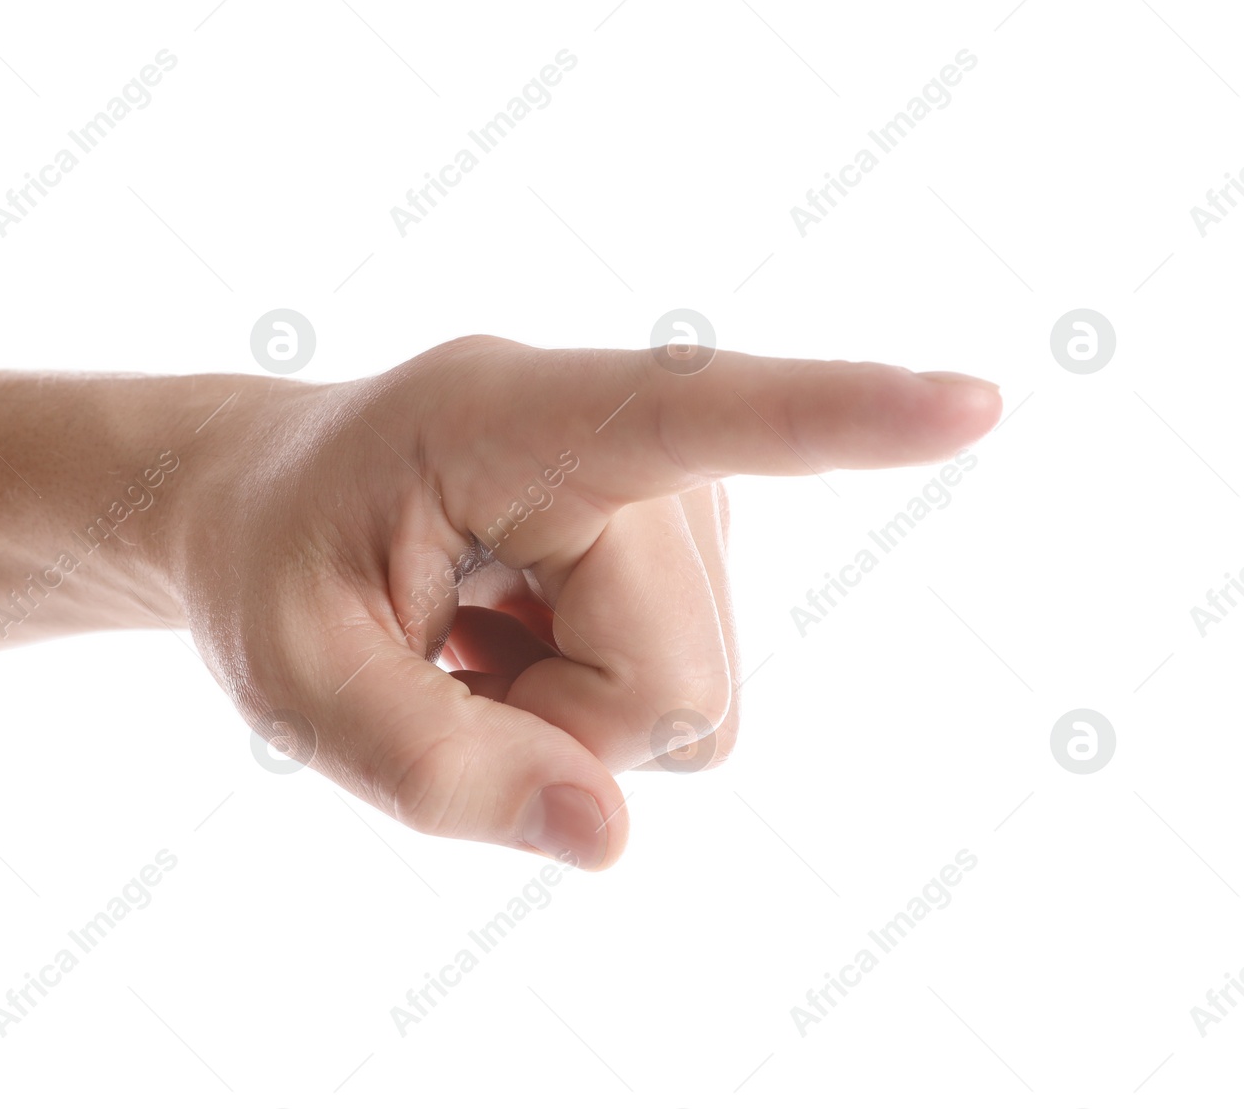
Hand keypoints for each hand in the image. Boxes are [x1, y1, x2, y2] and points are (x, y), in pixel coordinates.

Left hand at [167, 336, 1001, 869]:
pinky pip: (686, 699)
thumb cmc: (274, 570)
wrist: (275, 506)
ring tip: (475, 634)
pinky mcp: (692, 548)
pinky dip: (596, 708)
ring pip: (691, 703)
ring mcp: (677, 494)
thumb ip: (438, 769)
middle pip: (672, 681)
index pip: (685, 409)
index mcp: (500, 414)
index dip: (834, 415)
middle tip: (447, 659)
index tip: (970, 407)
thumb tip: (611, 836)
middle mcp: (619, 437)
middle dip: (556, 727)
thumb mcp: (296, 681)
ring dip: (571, 716)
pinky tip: (518, 636)